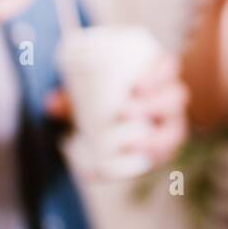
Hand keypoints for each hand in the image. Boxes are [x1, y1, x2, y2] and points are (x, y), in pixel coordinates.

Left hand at [46, 53, 188, 170]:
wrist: (119, 125)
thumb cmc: (107, 100)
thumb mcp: (89, 94)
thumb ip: (72, 98)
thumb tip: (51, 104)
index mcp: (157, 76)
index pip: (169, 67)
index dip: (160, 72)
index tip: (137, 84)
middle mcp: (170, 100)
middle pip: (176, 97)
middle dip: (155, 104)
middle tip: (126, 111)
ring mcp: (172, 124)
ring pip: (177, 129)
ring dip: (158, 136)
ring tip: (134, 143)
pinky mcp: (167, 148)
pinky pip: (169, 153)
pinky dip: (156, 157)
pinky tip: (142, 161)